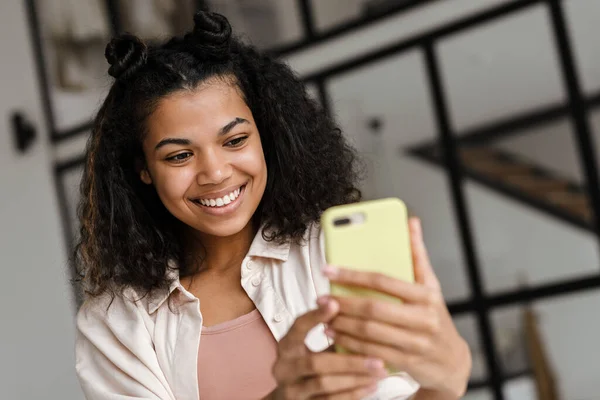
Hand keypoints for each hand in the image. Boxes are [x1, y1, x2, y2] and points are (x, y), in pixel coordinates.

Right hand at [267, 297, 386, 399]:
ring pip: (324, 384)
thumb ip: (331, 332)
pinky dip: (352, 394)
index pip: (298, 327)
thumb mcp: (314, 346)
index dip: (315, 316)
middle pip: (315, 362)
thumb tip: (360, 310)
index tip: (335, 304)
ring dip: (355, 378)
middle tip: (377, 358)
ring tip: (379, 372)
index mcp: (287, 346)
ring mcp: (291, 390)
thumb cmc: (309, 366)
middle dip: (349, 361)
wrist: (291, 398)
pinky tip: (370, 386)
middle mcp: (284, 368)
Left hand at [321, 218, 471, 398]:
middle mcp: (422, 318)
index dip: (352, 274)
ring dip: (342, 325)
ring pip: (369, 332)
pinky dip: (349, 345)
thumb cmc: (435, 317)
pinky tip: (335, 336)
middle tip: (321, 298)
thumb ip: (417, 255)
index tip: (328, 269)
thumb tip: (411, 222)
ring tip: (323, 317)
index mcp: (425, 295)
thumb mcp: (431, 285)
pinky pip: (372, 353)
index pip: (383, 280)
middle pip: (373, 308)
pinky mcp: (407, 362)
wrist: (452, 361)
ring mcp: (415, 343)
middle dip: (343, 303)